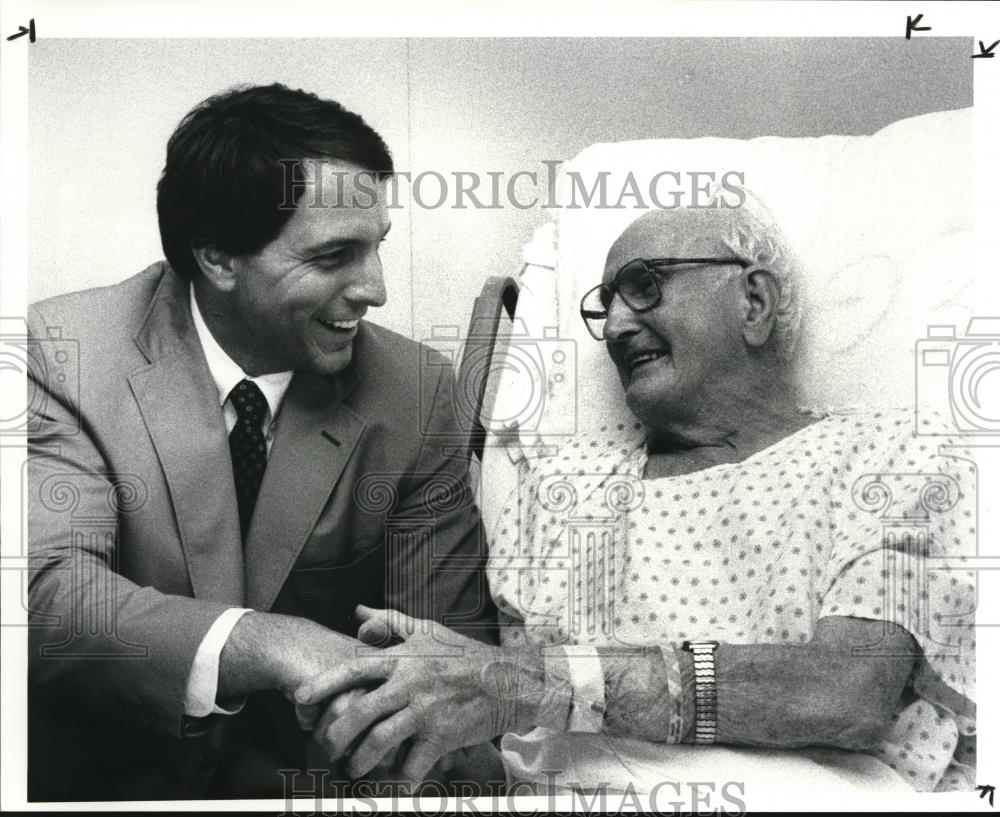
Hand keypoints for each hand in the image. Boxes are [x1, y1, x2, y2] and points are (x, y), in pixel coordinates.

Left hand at [295, 605, 533, 786]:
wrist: (509, 681)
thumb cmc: (465, 655)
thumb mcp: (429, 631)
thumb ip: (392, 622)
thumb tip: (359, 612)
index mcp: (404, 658)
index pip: (355, 668)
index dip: (324, 683)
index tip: (300, 698)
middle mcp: (411, 683)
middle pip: (359, 711)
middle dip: (334, 734)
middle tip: (322, 749)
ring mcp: (426, 711)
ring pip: (379, 741)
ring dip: (359, 762)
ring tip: (351, 770)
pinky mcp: (442, 737)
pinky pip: (412, 765)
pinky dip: (398, 780)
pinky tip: (391, 786)